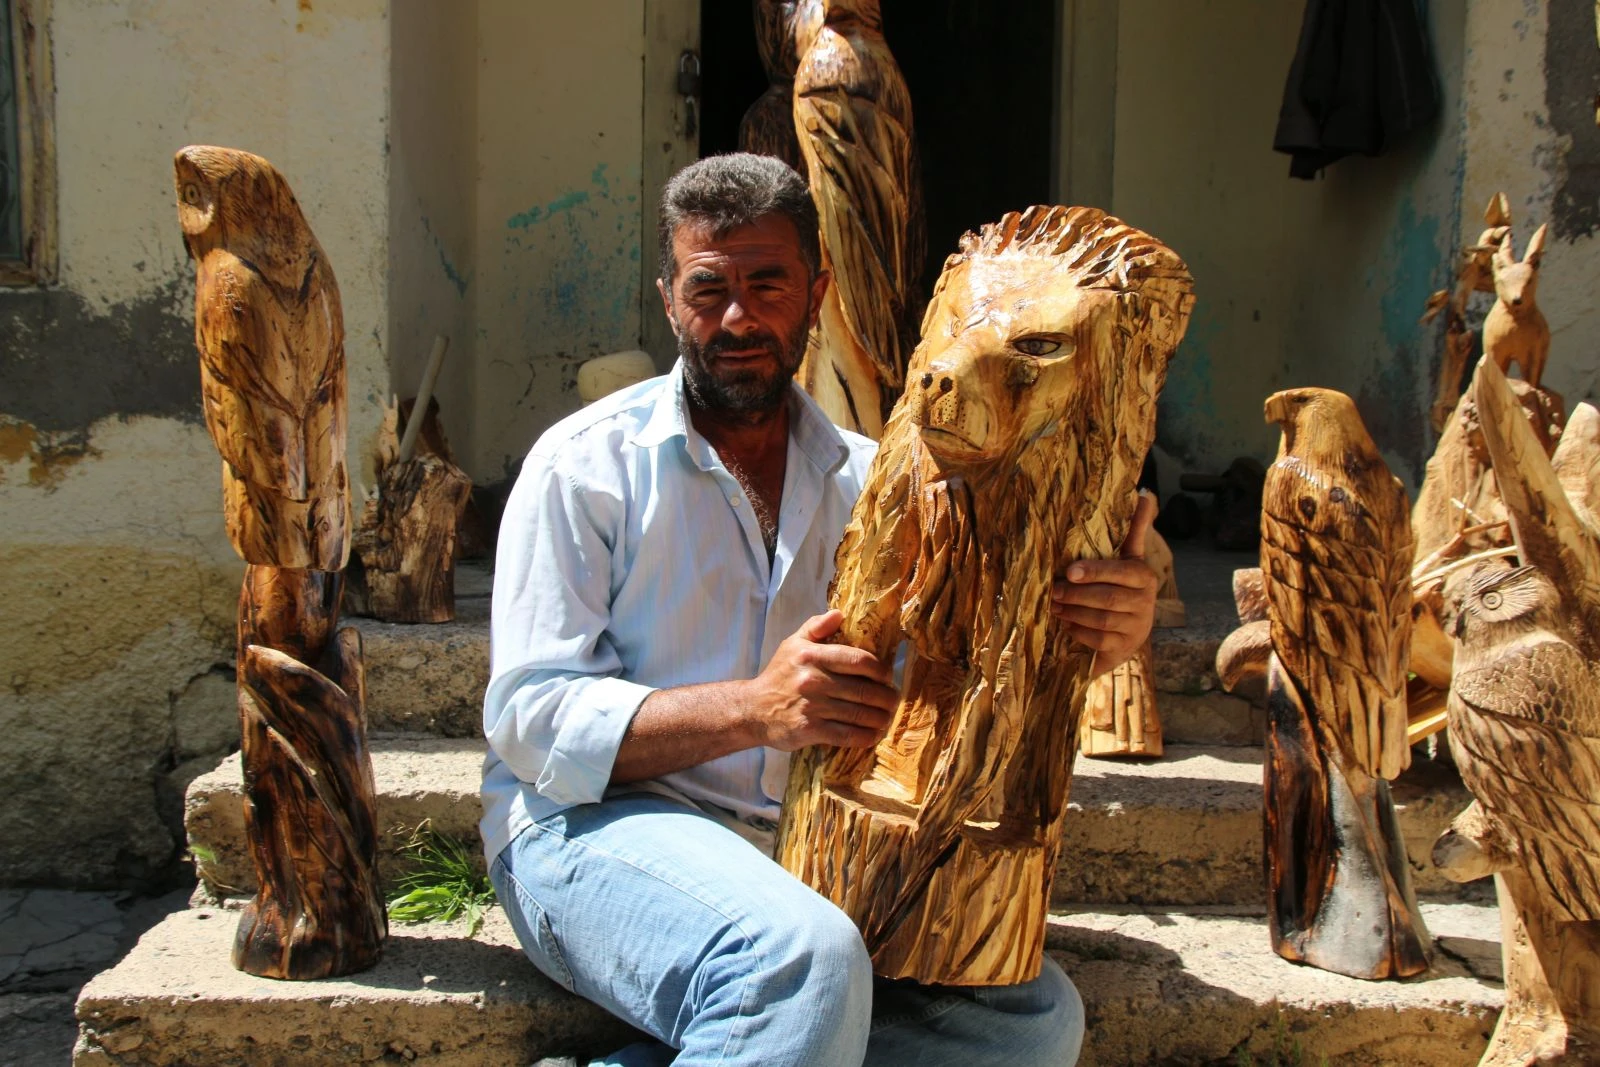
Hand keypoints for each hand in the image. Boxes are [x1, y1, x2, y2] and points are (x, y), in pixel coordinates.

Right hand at [744, 610, 898, 750]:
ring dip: (880, 718)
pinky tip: (873, 735)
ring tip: (886, 717)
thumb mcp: (792, 644)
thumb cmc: (779, 675)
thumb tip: (839, 613)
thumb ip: (816, 626)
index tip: (887, 676)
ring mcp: (812, 707)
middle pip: (864, 690)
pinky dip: (865, 737)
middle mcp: (813, 680)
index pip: (858, 660)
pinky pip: (847, 735)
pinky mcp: (810, 730)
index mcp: (812, 655)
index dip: (880, 670)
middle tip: (893, 699)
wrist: (753, 710)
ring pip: (859, 714)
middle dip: (886, 697)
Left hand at [1052, 490, 1158, 675]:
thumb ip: (1133, 529)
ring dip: (1074, 613)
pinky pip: (1099, 640)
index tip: (1070, 571)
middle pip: (1108, 598)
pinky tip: (1066, 625)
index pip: (1121, 572)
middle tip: (1053, 591)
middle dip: (1076, 594)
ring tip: (1054, 606)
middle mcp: (1146, 602)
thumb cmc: (1117, 588)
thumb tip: (1146, 493)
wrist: (1122, 635)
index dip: (1096, 571)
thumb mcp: (1125, 558)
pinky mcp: (1125, 648)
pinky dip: (1079, 632)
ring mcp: (1138, 628)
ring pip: (1102, 620)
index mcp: (1144, 576)